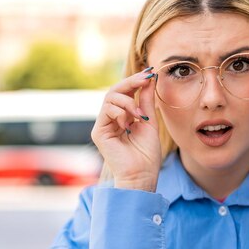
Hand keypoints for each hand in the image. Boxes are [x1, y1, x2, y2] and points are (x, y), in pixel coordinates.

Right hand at [91, 68, 160, 191]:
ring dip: (128, 101)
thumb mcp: (150, 121)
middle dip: (131, 82)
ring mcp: (103, 125)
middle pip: (115, 91)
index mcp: (122, 117)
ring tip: (141, 115)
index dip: (135, 81)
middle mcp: (110, 119)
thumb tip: (150, 78)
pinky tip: (130, 123)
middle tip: (146, 78)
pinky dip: (121, 112)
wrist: (142, 175)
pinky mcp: (99, 132)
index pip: (124, 93)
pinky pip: (106, 111)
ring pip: (110, 98)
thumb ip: (146, 100)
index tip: (150, 73)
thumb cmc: (147, 154)